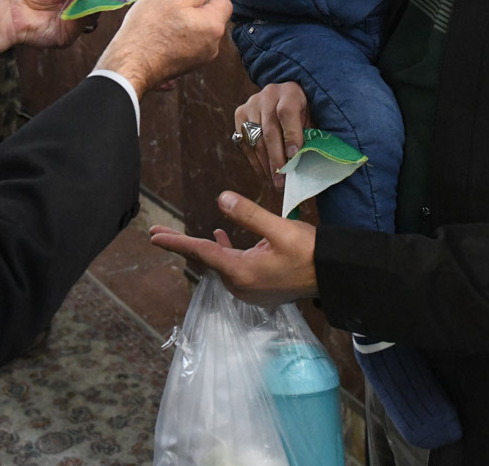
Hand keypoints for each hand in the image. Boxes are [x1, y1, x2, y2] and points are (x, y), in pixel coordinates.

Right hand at [93, 0, 232, 96]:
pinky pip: (187, 45)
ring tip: (165, 15)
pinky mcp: (185, 68)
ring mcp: (199, 60)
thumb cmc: (150, 27)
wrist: (130, 63)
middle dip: (197, 6)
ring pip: (198, 32)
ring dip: (187, 21)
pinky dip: (179, 36)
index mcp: (213, 26)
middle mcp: (212, 46)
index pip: (224, 2)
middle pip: (211, 18)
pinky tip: (161, 31)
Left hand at [149, 191, 317, 306]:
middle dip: (182, 244)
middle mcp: (241, 285)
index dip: (176, 242)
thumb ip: (249, 214)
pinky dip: (224, 253)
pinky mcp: (259, 289)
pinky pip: (233, 269)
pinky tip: (222, 238)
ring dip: (204, 248)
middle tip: (157, 234)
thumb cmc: (310, 252)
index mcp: (241, 272)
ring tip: (181, 237)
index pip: (201, 253)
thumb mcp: (279, 229)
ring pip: (219, 264)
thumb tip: (221, 199)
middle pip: (205, 260)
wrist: (334, 276)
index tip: (153, 237)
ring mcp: (249, 290)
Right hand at [235, 82, 310, 189]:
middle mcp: (268, 95)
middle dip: (276, 159)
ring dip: (264, 165)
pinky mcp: (240, 114)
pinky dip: (255, 161)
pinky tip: (264, 174)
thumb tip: (304, 163)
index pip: (287, 113)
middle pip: (269, 130)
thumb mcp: (311, 118)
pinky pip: (245, 142)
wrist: (283, 94)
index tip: (294, 158)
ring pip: (255, 139)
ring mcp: (251, 104)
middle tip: (281, 181)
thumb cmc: (302, 112)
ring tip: (274, 182)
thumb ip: (307, 136)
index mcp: (290, 92)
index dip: (290, 136)